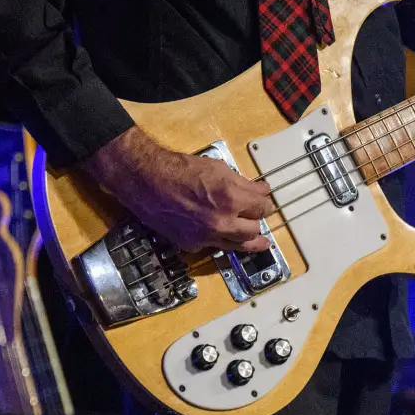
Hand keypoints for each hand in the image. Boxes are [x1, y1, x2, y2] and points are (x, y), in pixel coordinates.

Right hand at [81, 125, 272, 253]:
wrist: (149, 181)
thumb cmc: (180, 170)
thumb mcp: (218, 168)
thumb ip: (242, 184)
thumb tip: (259, 191)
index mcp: (231, 198)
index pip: (262, 206)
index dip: (266, 202)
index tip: (265, 199)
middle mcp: (222, 222)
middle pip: (254, 229)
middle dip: (258, 221)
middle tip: (259, 216)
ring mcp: (207, 236)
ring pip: (239, 246)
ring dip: (250, 241)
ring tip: (260, 243)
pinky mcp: (192, 245)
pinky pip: (215, 246)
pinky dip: (221, 240)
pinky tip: (224, 235)